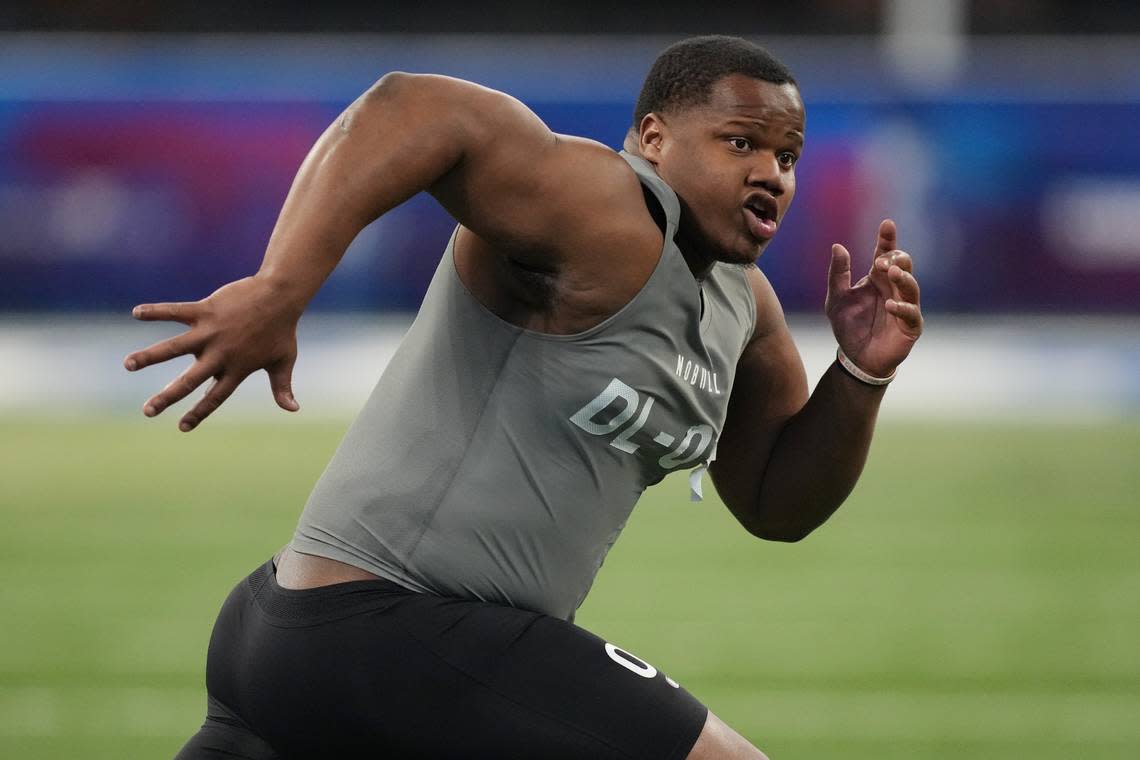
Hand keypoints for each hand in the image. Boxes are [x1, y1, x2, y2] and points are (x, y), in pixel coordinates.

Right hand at [123, 276, 301, 430]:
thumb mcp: (284, 361)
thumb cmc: (282, 330)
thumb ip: (283, 387)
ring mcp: (211, 332)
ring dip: (150, 356)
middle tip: (147, 411)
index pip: (215, 397)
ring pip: (174, 347)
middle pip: (189, 381)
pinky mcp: (205, 310)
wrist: (281, 296)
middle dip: (167, 397)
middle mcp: (220, 354)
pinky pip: (175, 311)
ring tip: (128, 365)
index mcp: (237, 369)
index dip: (199, 413)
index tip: (182, 427)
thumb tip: (293, 410)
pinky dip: (156, 311)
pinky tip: (136, 313)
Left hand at [825, 219, 922, 377]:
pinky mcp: (910, 326)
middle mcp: (893, 289)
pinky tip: (891, 305)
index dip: (887, 239)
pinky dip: (902, 308)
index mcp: (877, 279)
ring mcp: (905, 306)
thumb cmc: (848, 326)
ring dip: (903, 278)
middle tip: (881, 261)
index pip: (885, 253)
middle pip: (903, 265)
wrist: (855, 358)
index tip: (887, 224)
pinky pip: (911, 314)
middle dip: (895, 259)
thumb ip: (838, 274)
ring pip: (911, 286)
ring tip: (892, 272)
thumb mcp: (836, 298)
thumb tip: (837, 246)